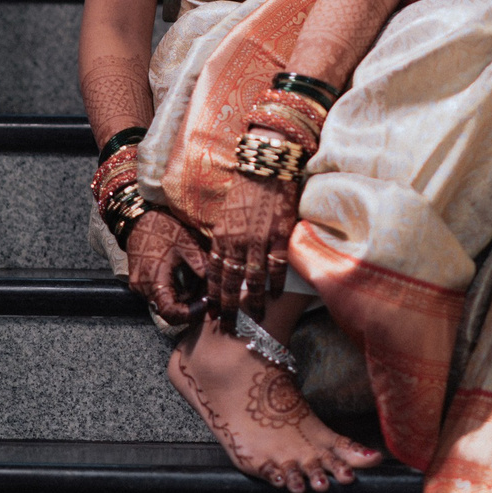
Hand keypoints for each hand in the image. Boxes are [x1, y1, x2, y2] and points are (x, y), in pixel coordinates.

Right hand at [125, 208, 208, 322]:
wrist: (139, 217)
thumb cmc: (163, 228)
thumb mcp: (187, 244)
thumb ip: (201, 266)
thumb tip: (216, 286)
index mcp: (153, 281)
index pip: (170, 313)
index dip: (190, 314)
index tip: (205, 303)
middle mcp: (143, 288)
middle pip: (169, 310)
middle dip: (190, 305)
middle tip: (207, 292)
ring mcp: (140, 286)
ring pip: (165, 302)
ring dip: (183, 297)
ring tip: (198, 280)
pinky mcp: (140, 281)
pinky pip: (159, 293)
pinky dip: (174, 290)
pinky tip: (186, 275)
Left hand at [208, 154, 300, 331]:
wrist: (265, 165)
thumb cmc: (246, 189)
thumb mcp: (227, 215)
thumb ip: (226, 239)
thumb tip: (227, 262)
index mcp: (221, 235)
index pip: (213, 273)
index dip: (212, 295)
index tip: (212, 313)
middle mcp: (236, 241)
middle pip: (229, 282)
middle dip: (228, 307)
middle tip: (228, 327)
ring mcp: (258, 240)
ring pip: (252, 279)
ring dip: (253, 301)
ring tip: (254, 317)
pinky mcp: (279, 235)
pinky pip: (277, 266)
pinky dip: (276, 282)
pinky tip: (276, 294)